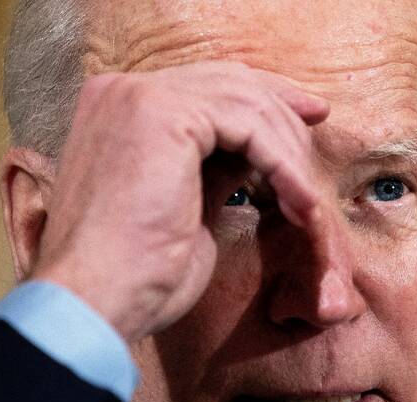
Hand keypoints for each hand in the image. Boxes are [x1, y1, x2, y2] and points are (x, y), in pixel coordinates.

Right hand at [31, 61, 328, 343]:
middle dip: (284, 111)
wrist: (97, 302)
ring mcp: (140, 98)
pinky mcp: (163, 115)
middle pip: (230, 83)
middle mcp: (125, 91)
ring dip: (288, 152)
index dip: (263, 101)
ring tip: (309, 200)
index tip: (305, 120)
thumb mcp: (187, 207)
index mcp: (121, 109)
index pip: (208, 88)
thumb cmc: (138, 273)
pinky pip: (248, 126)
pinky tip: (300, 203)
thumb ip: (216, 170)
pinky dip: (283, 165)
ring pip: (246, 103)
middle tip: (320, 130)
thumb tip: (254, 154)